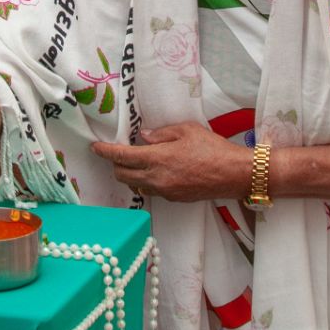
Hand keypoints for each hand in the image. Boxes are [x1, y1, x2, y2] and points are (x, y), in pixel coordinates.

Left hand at [90, 122, 250, 202]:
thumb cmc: (212, 148)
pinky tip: (155, 171)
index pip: (121, 157)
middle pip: (122, 175)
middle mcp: (156, 179)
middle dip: (115, 164)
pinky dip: (146, 182)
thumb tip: (143, 137)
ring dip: (129, 175)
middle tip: (117, 152)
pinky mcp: (174, 199)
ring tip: (136, 162)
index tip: (95, 147)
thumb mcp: (185, 130)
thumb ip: (160, 134)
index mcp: (157, 159)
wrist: (234, 174)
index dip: (105, 152)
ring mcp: (165, 192)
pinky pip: (151, 191)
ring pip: (135, 185)